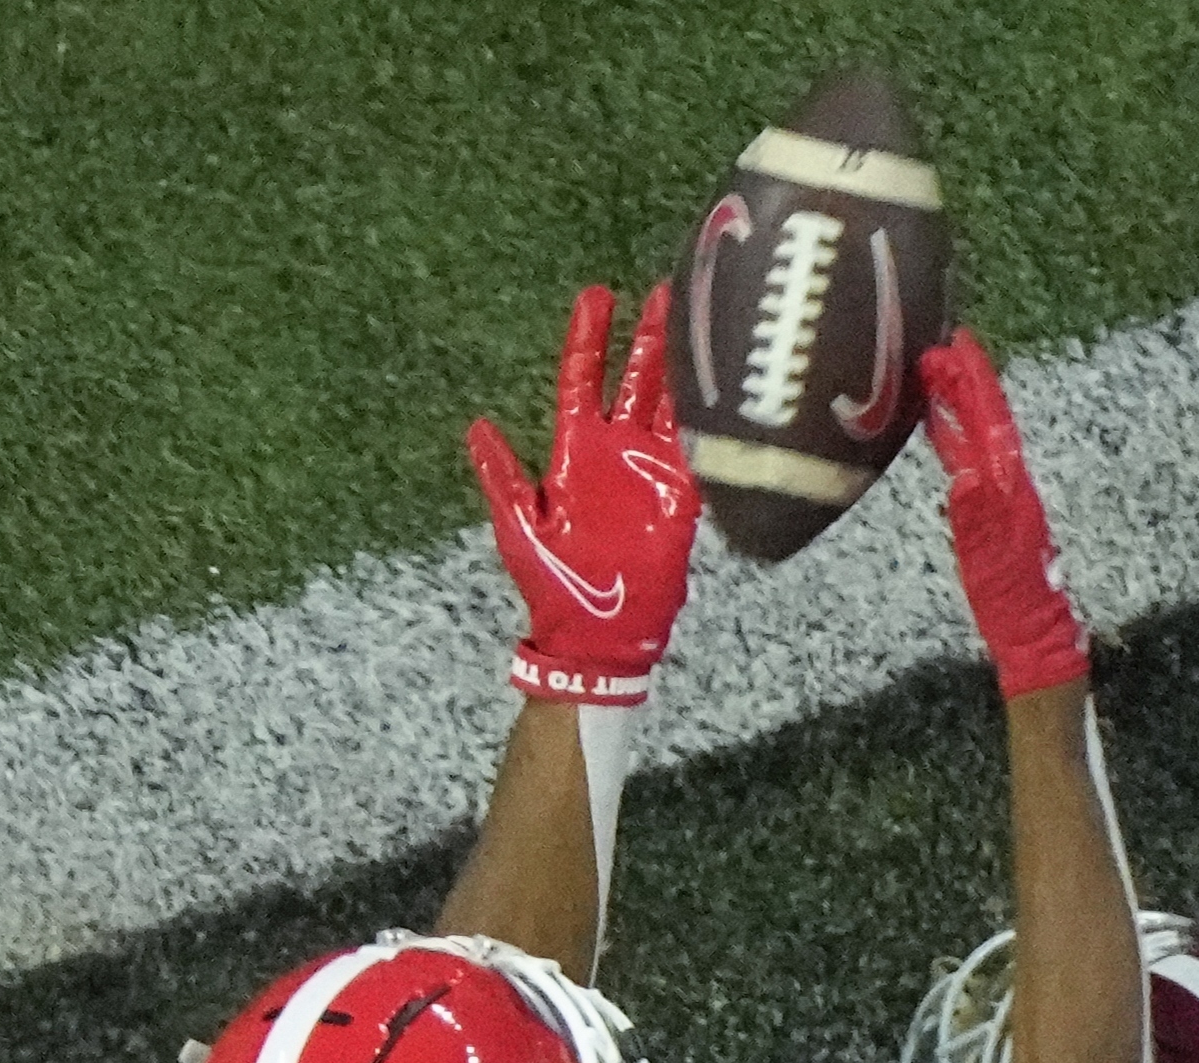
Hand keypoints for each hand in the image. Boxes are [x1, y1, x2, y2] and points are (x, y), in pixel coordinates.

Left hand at [468, 284, 696, 709]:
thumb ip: (503, 476)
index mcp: (576, 450)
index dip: (589, 338)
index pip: (583, 379)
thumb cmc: (555, 584)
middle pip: (634, 379)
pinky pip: (697, 447)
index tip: (595, 296)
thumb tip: (477, 426)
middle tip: (660, 292)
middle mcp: (616, 450)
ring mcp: (652, 470)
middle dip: (647, 337)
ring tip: (698, 319)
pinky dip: (708, 416)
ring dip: (682, 364)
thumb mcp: (520, 526)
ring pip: (670, 403)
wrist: (599, 635)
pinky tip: (720, 381)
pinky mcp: (683, 496)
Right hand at [914, 333, 1087, 695]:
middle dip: (963, 384)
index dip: (976, 382)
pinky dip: (954, 443)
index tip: (959, 344)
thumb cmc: (1018, 614)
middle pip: (986, 424)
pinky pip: (972, 467)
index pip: (992, 423)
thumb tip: (963, 477)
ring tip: (932, 377)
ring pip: (978, 441)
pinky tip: (940, 434)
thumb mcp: (995, 572)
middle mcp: (1011, 491)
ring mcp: (1004, 503)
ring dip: (957, 407)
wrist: (1038, 646)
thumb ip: (977, 526)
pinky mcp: (995, 520)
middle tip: (935, 350)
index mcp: (1012, 494)